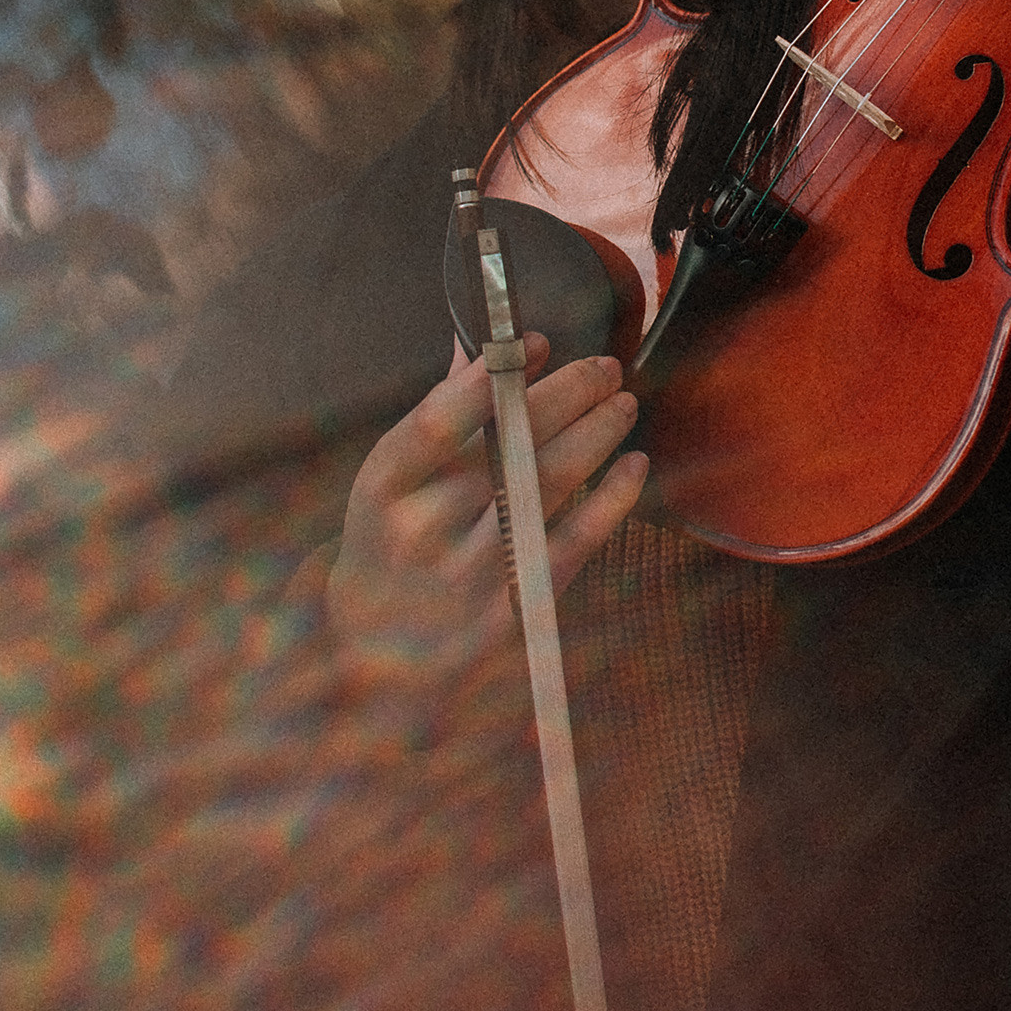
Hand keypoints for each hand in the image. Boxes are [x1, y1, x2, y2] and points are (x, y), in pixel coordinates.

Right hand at [326, 339, 646, 697]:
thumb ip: (432, 421)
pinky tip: (633, 465)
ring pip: (546, 484)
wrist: (378, 667)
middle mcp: (423, 530)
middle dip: (566, 395)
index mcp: (383, 490)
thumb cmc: (385, 555)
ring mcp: (470, 574)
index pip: (440, 420)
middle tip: (604, 366)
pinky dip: (610, 499)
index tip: (536, 343)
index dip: (491, 376)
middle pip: (507, 444)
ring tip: (622, 403)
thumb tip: (473, 349)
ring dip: (596, 434)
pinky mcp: (513, 609)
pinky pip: (575, 541)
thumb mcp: (386, 490)